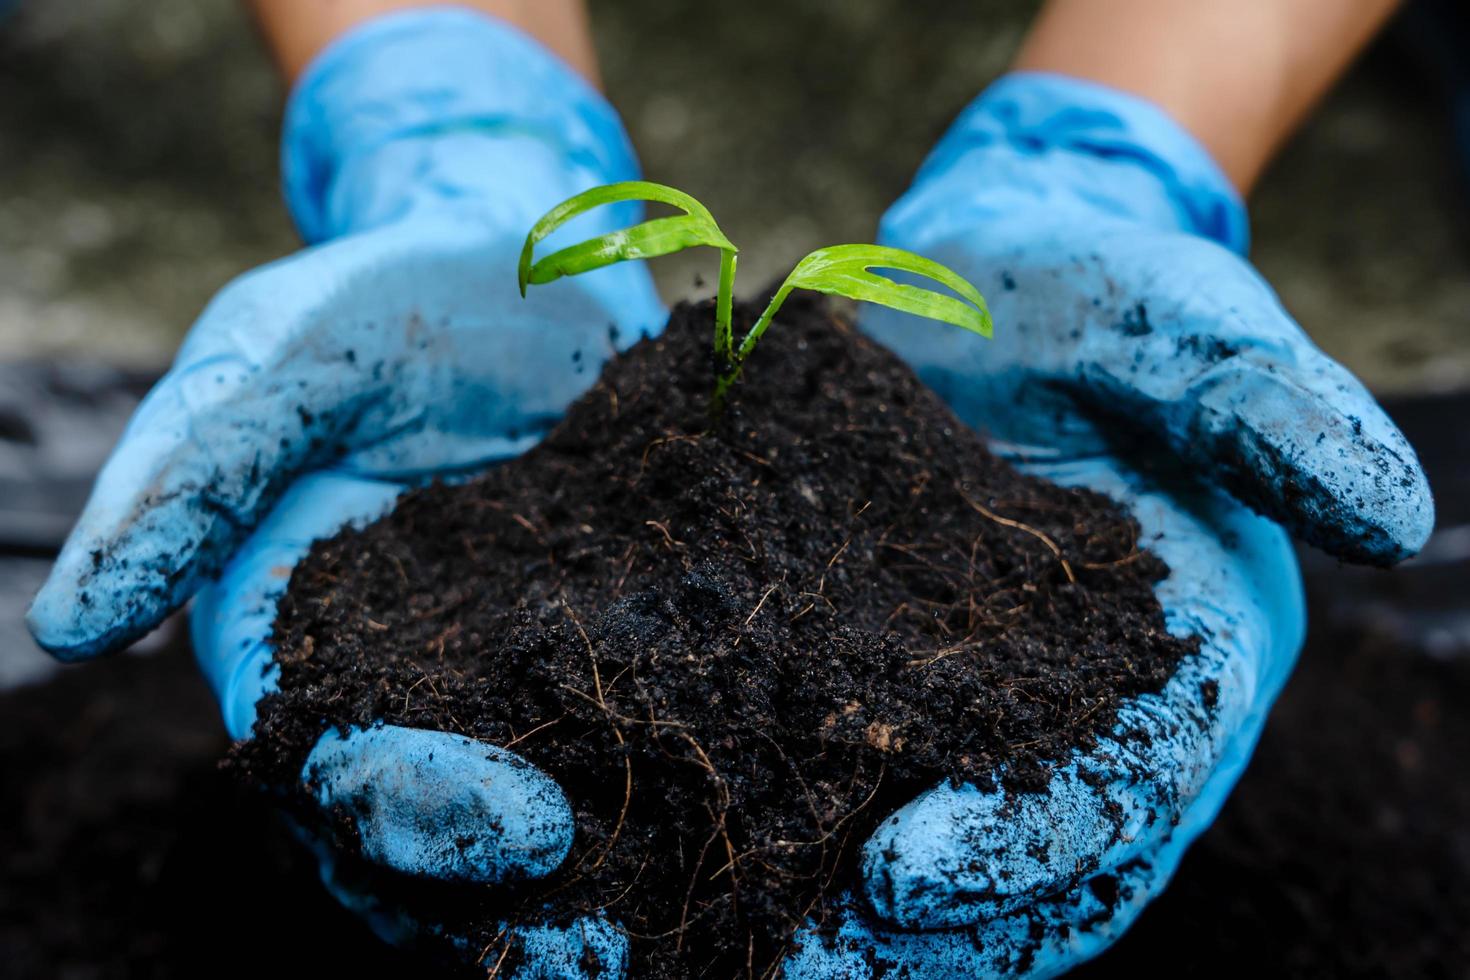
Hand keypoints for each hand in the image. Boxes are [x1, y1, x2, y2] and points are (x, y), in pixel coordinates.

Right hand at [27, 10, 660, 971]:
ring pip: (521, 806)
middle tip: (608, 930)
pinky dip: (661, 789)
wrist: (535, 265)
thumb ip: (192, 472)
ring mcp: (509, 670)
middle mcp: (396, 671)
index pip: (328, 756)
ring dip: (587, 875)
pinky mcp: (602, 646)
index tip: (520, 826)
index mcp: (297, 625)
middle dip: (504, 879)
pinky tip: (733, 820)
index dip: (407, 807)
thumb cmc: (388, 298)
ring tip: (671, 918)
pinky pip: (621, 736)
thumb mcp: (281, 355)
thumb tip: (68, 625)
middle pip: (424, 818)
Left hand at [784, 72, 1432, 975]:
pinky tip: (687, 851)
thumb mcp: (1197, 339)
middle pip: (1015, 873)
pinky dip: (776, 832)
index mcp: (1179, 664)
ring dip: (830, 922)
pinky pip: (837, 785)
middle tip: (785, 956)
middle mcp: (1085, 720)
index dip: (1018, 844)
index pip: (1116, 790)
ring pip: (922, 865)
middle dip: (912, 934)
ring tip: (713, 940)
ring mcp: (978, 713)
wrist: (1000, 274)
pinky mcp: (881, 681)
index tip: (896, 871)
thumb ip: (1277, 417)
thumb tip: (1390, 515)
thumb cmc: (1112, 305)